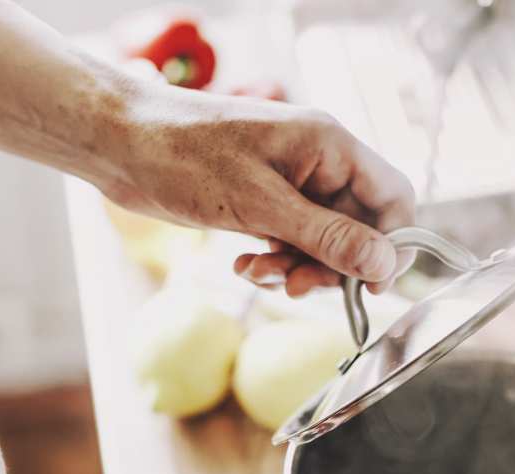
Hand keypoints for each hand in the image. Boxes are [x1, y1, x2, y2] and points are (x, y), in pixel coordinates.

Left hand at [103, 84, 414, 296]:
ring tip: (259, 272)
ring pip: (323, 240)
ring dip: (298, 267)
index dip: (389, 245)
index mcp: (330, 146)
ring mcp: (291, 181)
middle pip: (359, 227)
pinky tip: (242, 264)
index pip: (393, 197)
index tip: (368, 286)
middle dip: (331, 265)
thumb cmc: (185, 158)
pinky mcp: (264, 200)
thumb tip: (384, 265)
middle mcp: (318, 161)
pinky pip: (292, 240)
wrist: (120, 144)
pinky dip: (275, 260)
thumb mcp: (262, 207)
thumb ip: (328, 238)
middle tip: (297, 287)